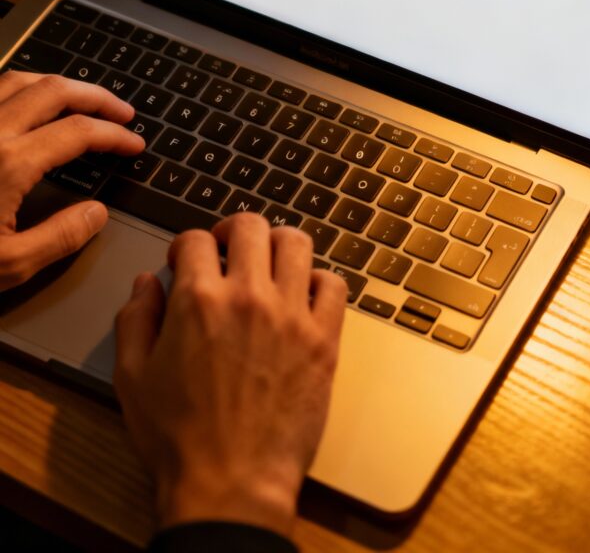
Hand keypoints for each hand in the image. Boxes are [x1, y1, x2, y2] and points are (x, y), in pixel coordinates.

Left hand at [0, 70, 143, 289]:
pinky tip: (24, 105)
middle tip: (121, 111)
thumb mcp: (7, 267)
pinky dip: (18, 88)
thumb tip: (97, 212)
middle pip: (54, 90)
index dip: (114, 135)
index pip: (79, 132)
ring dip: (57, 84)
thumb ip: (60, 237)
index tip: (134, 144)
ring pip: (17, 79)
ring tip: (79, 99)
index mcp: (10, 162)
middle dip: (95, 96)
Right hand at [114, 214, 347, 536]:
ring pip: (296, 243)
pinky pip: (334, 285)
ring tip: (268, 262)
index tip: (186, 260)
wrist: (231, 485)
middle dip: (232, 231)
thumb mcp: (131, 378)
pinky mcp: (324, 341)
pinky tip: (303, 295)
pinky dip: (319, 281)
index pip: (196, 239)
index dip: (186, 246)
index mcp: (199, 301)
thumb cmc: (180, 439)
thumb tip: (146, 285)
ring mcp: (292, 316)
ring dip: (278, 244)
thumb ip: (135, 320)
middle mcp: (249, 297)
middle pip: (250, 227)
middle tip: (227, 248)